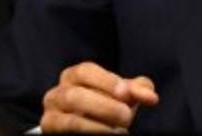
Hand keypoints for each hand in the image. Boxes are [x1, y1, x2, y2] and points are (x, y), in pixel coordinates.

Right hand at [41, 61, 159, 132]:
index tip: (125, 93)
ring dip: (97, 127)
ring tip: (119, 132)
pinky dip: (89, 135)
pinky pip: (67, 135)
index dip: (106, 81)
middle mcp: (57, 94)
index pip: (85, 71)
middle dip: (104, 107)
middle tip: (126, 116)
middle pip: (75, 96)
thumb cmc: (106, 105)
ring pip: (69, 121)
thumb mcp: (123, 94)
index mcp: (73, 76)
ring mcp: (51, 116)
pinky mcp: (51, 132)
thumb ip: (137, 89)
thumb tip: (151, 96)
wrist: (89, 128)